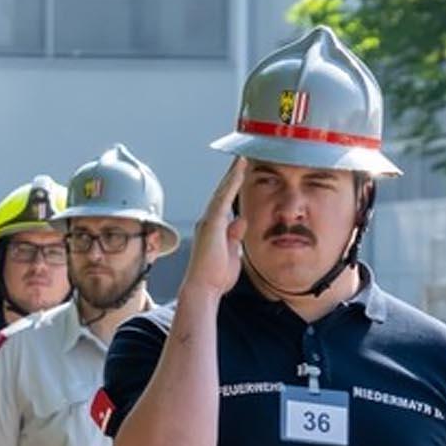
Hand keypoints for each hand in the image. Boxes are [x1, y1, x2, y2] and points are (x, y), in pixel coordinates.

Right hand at [182, 157, 247, 298]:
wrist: (203, 287)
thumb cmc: (216, 276)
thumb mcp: (232, 252)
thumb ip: (235, 235)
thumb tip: (241, 220)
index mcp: (214, 228)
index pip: (225, 202)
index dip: (233, 187)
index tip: (241, 173)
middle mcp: (209, 221)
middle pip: (222, 193)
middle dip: (232, 175)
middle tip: (241, 158)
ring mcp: (209, 221)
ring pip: (222, 192)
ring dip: (232, 174)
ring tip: (242, 158)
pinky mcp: (212, 223)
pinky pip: (223, 198)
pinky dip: (231, 183)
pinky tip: (239, 170)